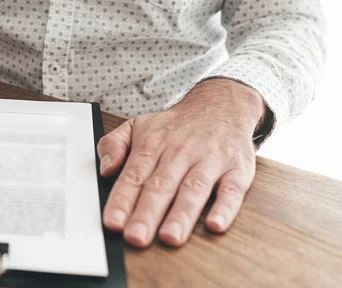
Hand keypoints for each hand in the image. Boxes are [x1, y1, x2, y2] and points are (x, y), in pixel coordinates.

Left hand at [97, 78, 264, 247]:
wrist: (221, 103)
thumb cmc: (176, 125)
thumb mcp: (138, 124)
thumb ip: (113, 144)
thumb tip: (105, 170)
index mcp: (153, 144)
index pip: (134, 176)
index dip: (122, 200)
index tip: (113, 223)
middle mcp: (180, 152)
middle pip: (161, 186)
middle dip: (147, 213)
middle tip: (136, 237)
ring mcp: (210, 160)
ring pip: (193, 189)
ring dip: (182, 214)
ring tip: (170, 237)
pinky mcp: (237, 169)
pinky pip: (232, 190)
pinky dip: (225, 207)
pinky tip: (215, 224)